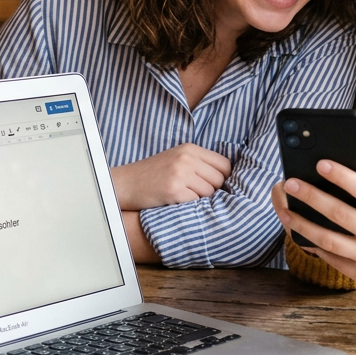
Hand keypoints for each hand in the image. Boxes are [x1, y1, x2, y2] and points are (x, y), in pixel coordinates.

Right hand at [110, 144, 230, 210]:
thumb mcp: (177, 159)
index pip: (224, 164)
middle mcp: (186, 158)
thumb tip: (228, 178)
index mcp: (190, 149)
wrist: (126, 183)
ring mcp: (180, 174)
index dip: (223, 178)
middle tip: (195, 193)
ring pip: (209, 193)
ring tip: (184, 196)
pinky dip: (189, 206)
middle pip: (219, 180)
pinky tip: (176, 202)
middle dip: (212, 190)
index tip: (214, 185)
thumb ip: (200, 163)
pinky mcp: (174, 190)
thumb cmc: (154, 174)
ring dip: (200, 199)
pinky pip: (196, 202)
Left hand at [271, 160, 355, 290]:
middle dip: (311, 196)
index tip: (321, 164)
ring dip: (302, 223)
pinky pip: (331, 259)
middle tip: (291, 183)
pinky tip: (298, 231)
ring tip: (284, 209)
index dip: (341, 176)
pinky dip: (313, 245)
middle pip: (339, 214)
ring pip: (328, 240)